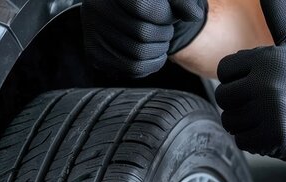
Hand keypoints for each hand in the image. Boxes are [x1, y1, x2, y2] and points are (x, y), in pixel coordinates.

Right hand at [82, 0, 207, 77]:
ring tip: (158, 43)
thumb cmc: (149, 0)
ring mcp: (93, 32)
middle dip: (163, 36)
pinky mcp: (94, 53)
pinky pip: (128, 70)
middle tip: (165, 31)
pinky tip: (150, 55)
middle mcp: (97, 8)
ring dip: (157, 52)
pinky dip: (147, 66)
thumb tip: (192, 14)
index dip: (165, 16)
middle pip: (142, 33)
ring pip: (136, 55)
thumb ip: (181, 0)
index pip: (143, 8)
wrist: (123, 8)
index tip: (169, 16)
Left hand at [215, 0, 285, 162]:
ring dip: (247, 122)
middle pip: (224, 97)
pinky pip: (243, 142)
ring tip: (273, 115)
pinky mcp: (276, 139)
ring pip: (230, 121)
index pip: (224, 70)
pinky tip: (276, 130)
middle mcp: (268, 85)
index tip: (263, 80)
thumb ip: (278, 14)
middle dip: (241, 101)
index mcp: (268, 59)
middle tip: (268, 101)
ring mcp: (272, 114)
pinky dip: (256, 141)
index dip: (240, 77)